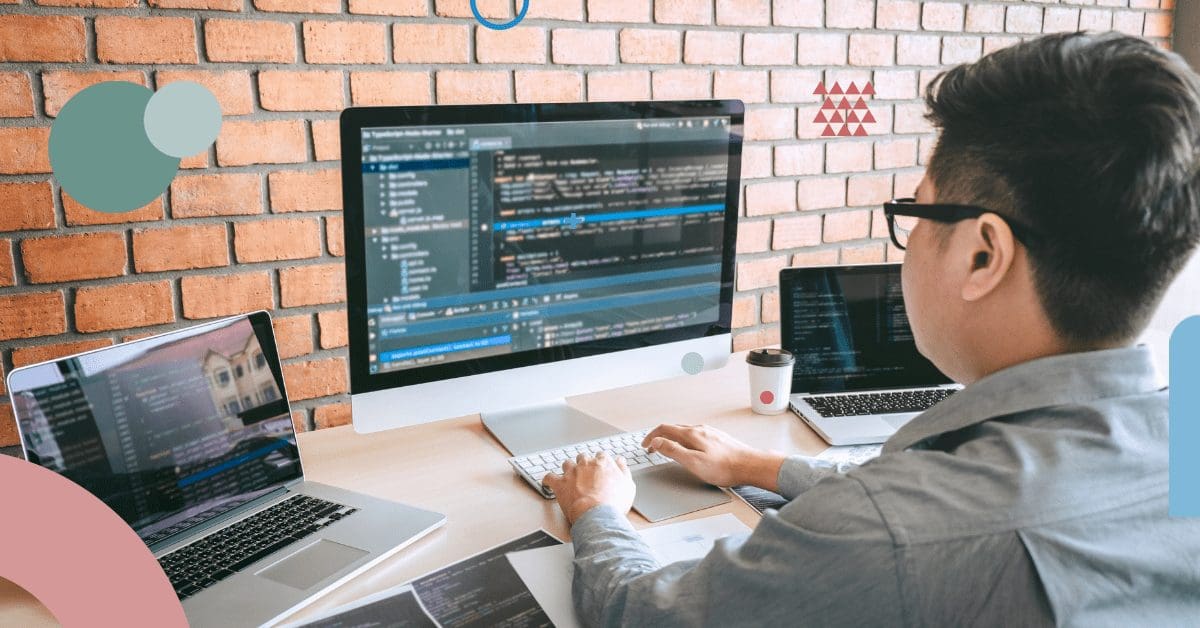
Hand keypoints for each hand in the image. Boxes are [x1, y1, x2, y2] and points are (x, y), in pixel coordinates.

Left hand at [542, 451, 635, 524]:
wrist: (598, 515)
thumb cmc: (614, 503)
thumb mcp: (628, 486)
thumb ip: (623, 470)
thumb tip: (620, 461)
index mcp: (603, 462)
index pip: (601, 456)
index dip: (600, 463)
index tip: (600, 469)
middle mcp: (586, 464)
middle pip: (583, 457)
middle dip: (584, 464)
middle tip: (586, 474)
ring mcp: (572, 473)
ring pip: (567, 464)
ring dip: (568, 469)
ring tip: (569, 476)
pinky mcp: (560, 484)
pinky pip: (549, 477)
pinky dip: (548, 480)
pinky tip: (548, 482)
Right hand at [642, 424, 785, 490]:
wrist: (751, 466)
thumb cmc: (724, 467)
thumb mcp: (693, 462)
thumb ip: (673, 451)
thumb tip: (656, 441)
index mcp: (691, 434)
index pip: (664, 429)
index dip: (651, 436)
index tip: (645, 445)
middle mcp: (700, 429)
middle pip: (674, 429)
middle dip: (660, 437)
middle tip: (653, 448)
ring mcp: (710, 433)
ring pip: (685, 432)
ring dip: (672, 439)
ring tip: (668, 449)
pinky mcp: (718, 438)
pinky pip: (696, 435)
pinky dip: (685, 440)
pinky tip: (689, 449)